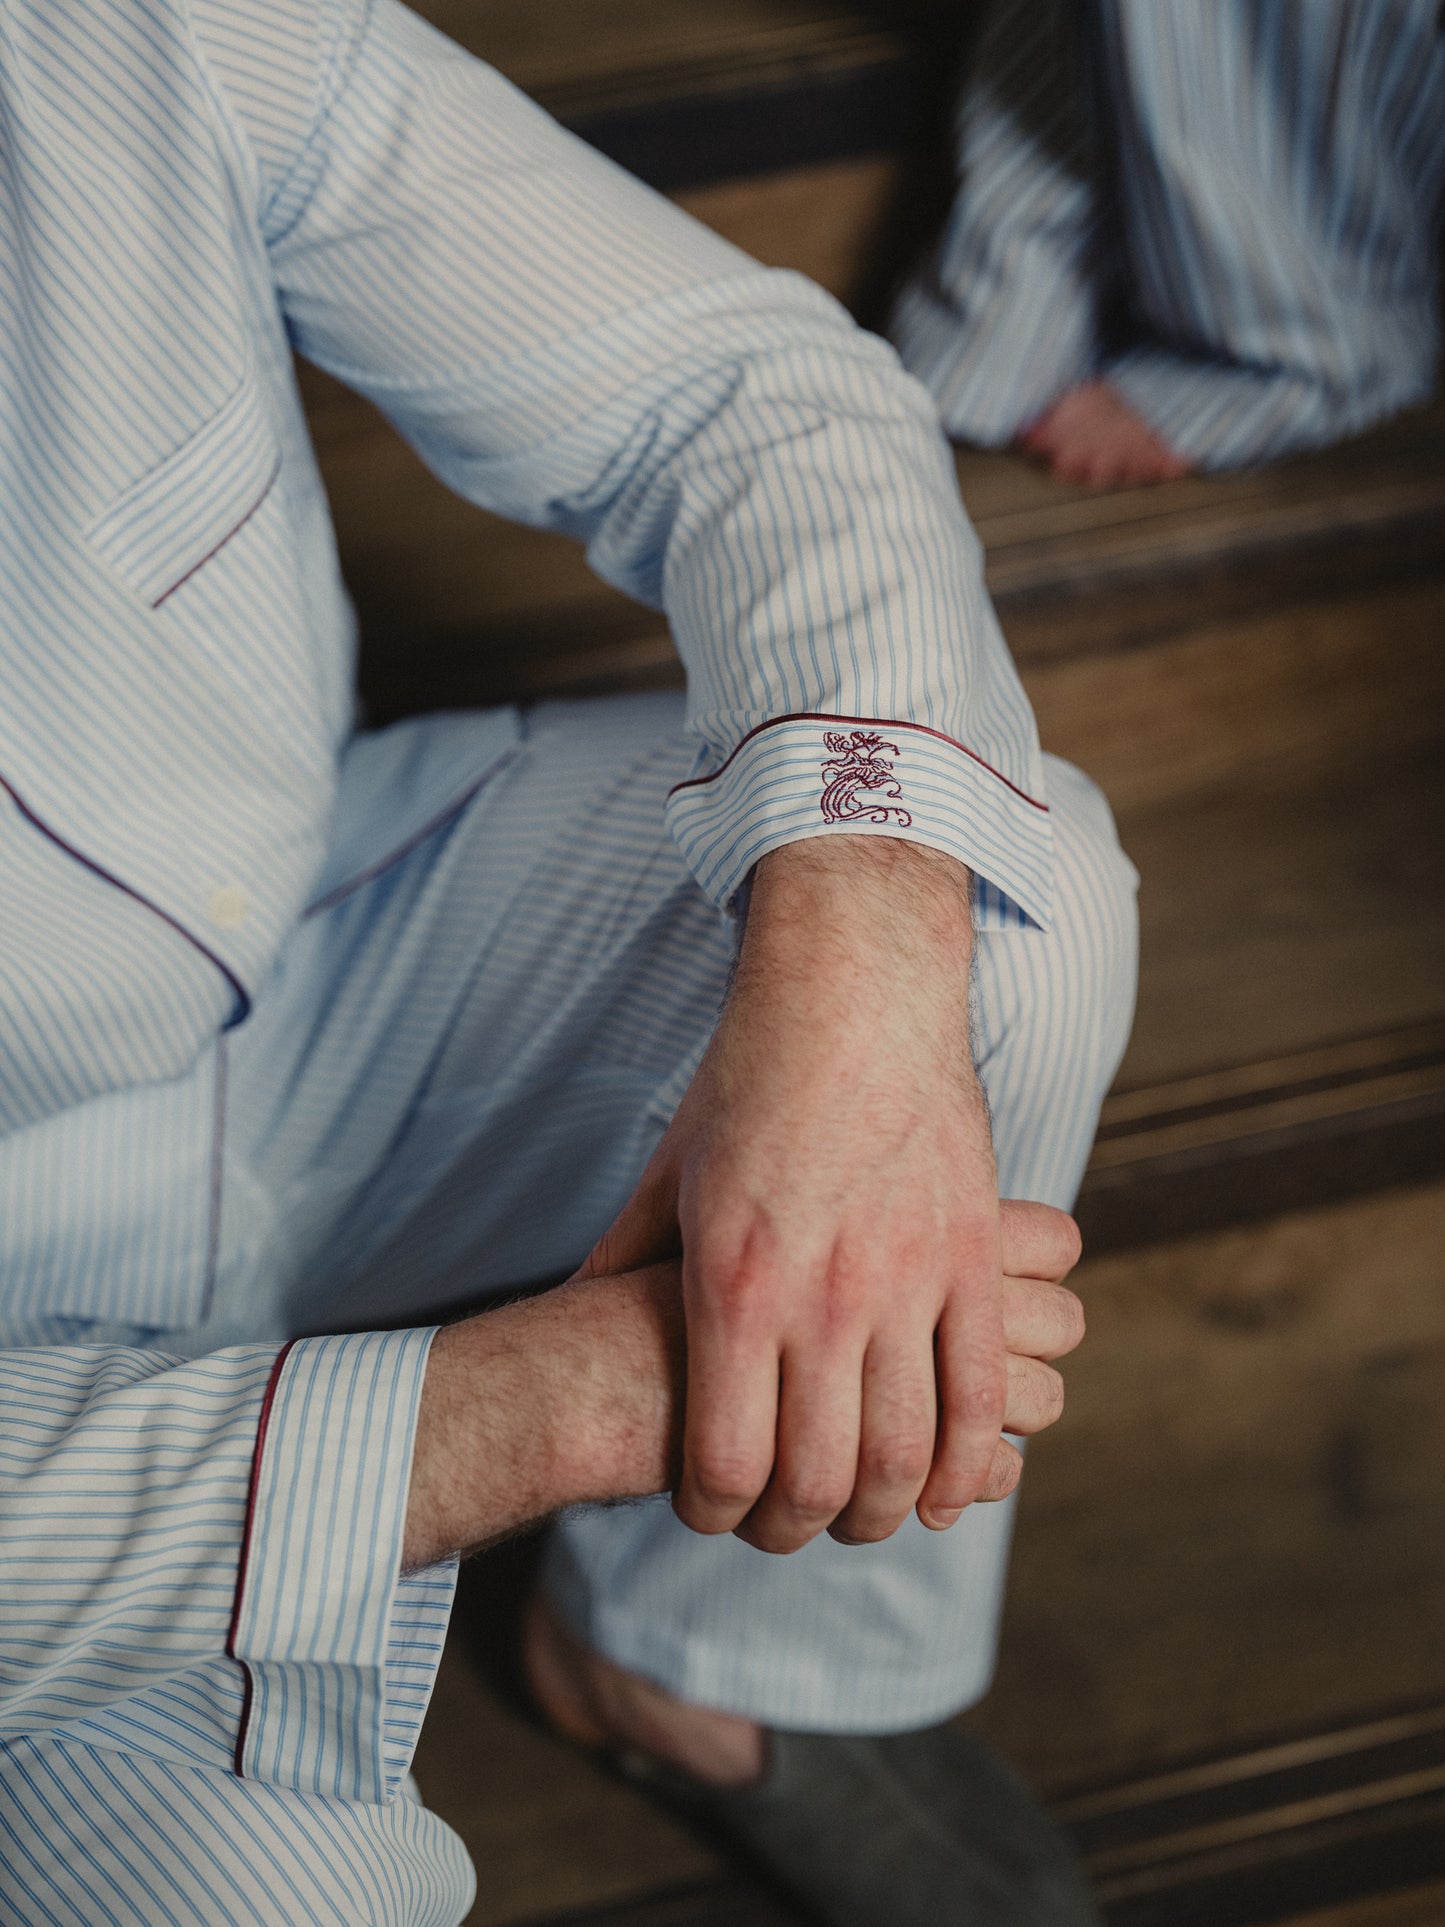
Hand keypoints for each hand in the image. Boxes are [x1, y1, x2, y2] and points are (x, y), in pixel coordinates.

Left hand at [577, 835, 1081, 1553]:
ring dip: (882, 1510)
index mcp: (734, 1283)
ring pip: (906, 1453)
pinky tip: (946, 1484)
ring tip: (862, 1513)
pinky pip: (982, 1392)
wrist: (855, 990)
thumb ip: (626, 1258)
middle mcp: (822, 1295)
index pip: (727, 1461)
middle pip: (818, 1480)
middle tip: (788, 1528)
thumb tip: (575, 1315)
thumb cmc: (751, 1078)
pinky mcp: (972, 1256)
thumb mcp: (670, 1171)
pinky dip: (968, 1462)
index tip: (716, 1513)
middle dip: (797, 1530)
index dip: (719, 1514)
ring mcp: (908, 1279)